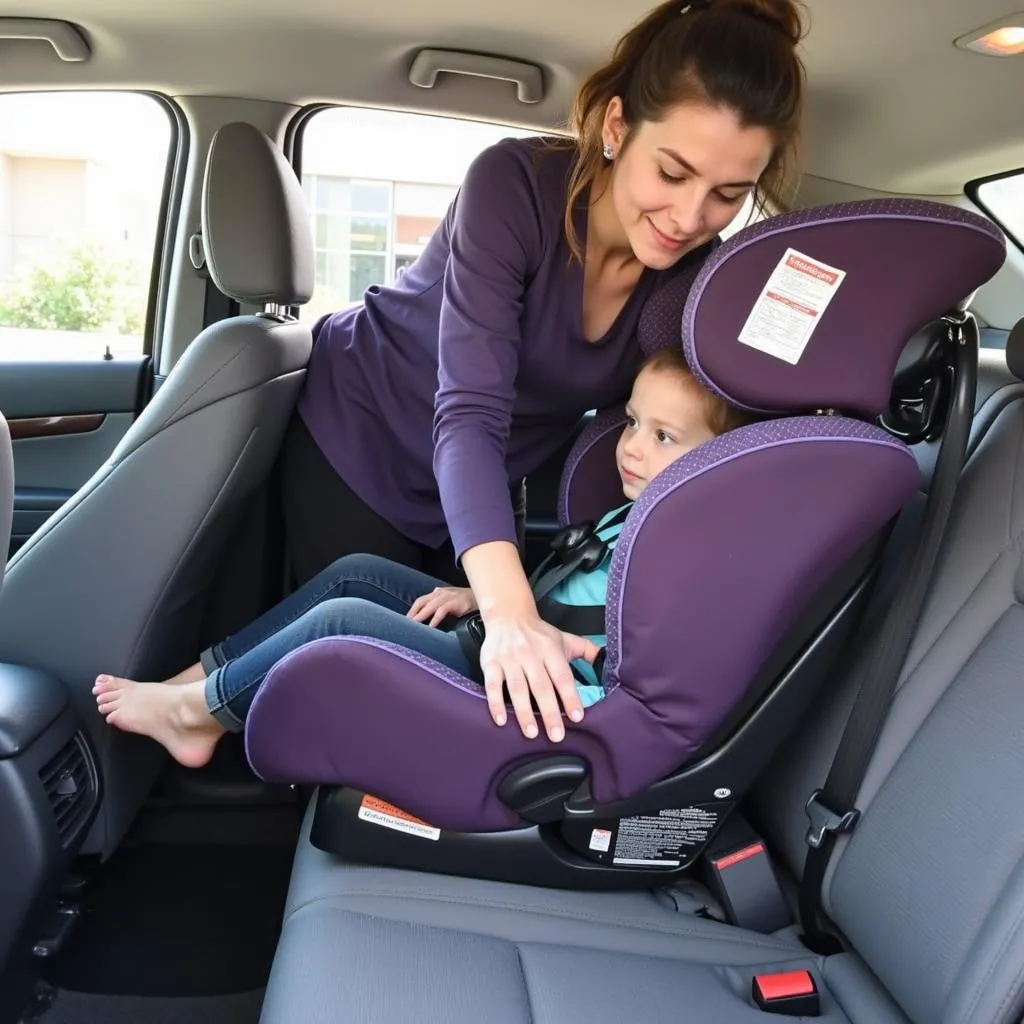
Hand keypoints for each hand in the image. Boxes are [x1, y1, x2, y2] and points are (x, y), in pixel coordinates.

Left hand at [407, 586, 477, 626]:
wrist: (487, 597)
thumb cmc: (468, 603)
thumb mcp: (451, 604)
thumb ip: (440, 608)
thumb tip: (428, 621)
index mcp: (439, 593)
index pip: (421, 600)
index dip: (412, 610)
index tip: (405, 621)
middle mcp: (443, 592)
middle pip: (422, 601)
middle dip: (413, 612)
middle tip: (405, 624)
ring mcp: (450, 596)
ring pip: (431, 605)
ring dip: (421, 615)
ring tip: (414, 624)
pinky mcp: (458, 602)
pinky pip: (443, 609)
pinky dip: (436, 618)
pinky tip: (431, 626)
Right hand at [479, 612, 598, 742]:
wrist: (508, 615)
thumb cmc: (539, 634)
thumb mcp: (565, 638)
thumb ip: (588, 650)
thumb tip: (608, 662)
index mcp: (551, 649)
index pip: (562, 676)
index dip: (570, 697)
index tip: (577, 717)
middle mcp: (530, 654)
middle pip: (541, 686)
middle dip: (549, 712)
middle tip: (556, 735)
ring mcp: (509, 659)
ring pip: (517, 688)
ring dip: (524, 712)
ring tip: (532, 732)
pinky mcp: (491, 663)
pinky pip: (492, 685)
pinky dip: (495, 703)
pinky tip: (501, 720)